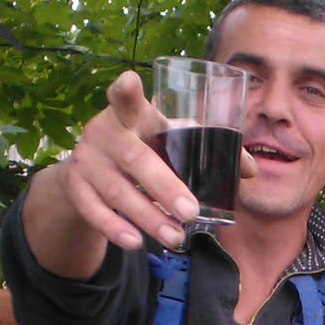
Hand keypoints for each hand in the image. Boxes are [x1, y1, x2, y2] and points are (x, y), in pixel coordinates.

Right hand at [50, 73, 261, 251]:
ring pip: (117, 191)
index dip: (124, 91)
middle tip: (190, 212)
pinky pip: (93, 211)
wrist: (90, 167)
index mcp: (131, 114)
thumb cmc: (143, 146)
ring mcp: (86, 159)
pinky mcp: (75, 186)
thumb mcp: (167, 140)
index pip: (124, 98)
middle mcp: (104, 132)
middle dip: (164, 187)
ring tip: (176, 237)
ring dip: (148, 217)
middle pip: (134, 159)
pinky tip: (136, 242)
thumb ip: (204, 147)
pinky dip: (115, 228)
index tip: (128, 82)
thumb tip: (249, 170)